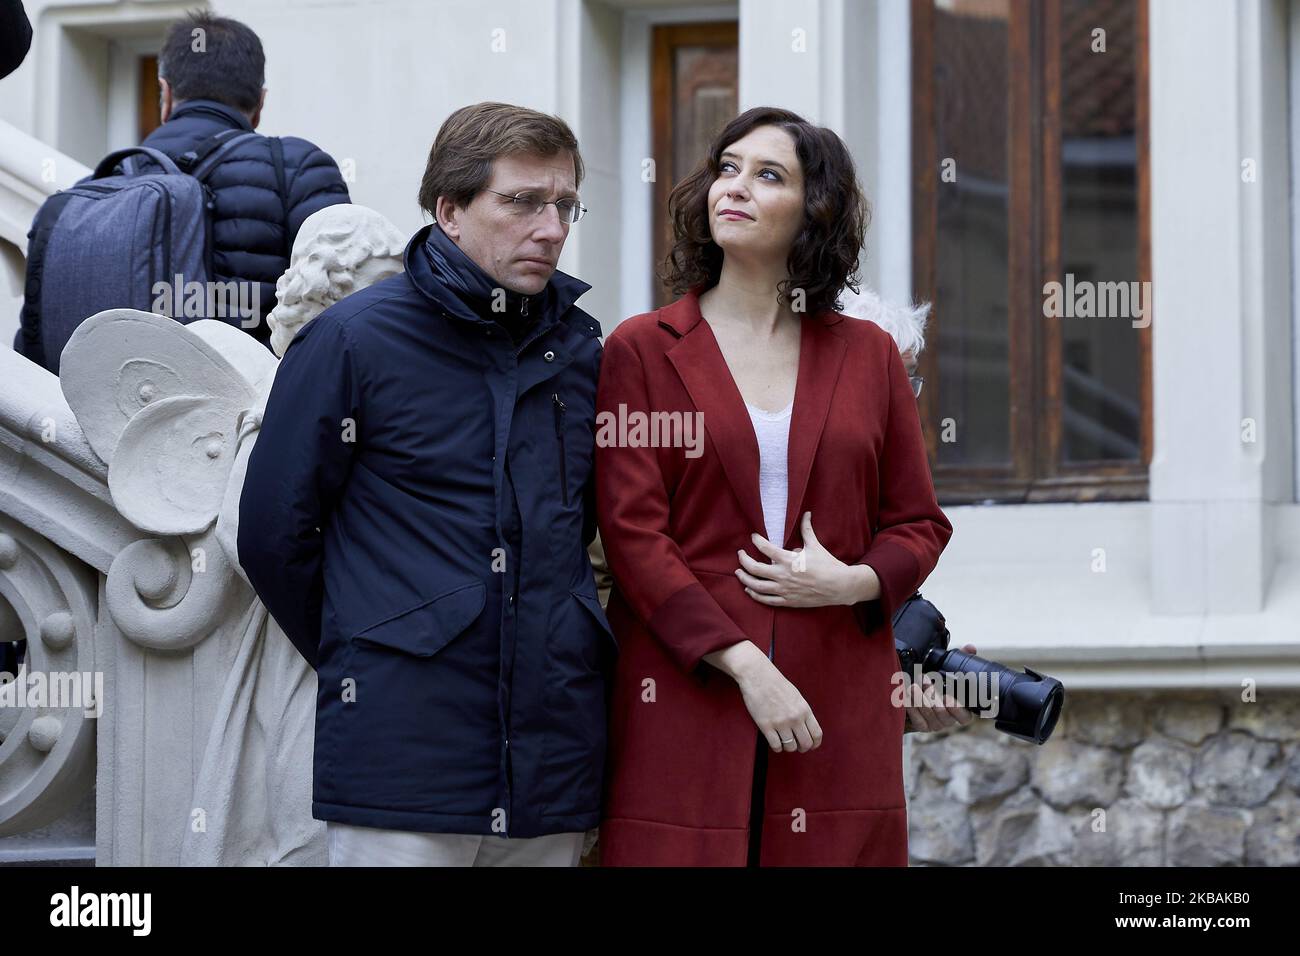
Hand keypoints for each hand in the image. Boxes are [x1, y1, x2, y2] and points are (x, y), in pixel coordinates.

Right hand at [734, 655, 823, 753]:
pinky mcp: (766, 726)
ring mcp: (780, 722)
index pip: (816, 734)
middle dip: (802, 748)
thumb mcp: (797, 697)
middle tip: (798, 746)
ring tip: (784, 741)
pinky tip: (775, 741)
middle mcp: (795, 718)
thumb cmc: (776, 684)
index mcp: (804, 709)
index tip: (811, 745)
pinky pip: (776, 745)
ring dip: (788, 747)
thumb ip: (803, 713)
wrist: (758, 676)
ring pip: (790, 747)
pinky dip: (777, 747)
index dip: (815, 744)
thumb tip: (807, 730)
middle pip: (805, 743)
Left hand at [736, 511, 871, 607]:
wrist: (840, 586)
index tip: (753, 537)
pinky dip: (755, 595)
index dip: (756, 541)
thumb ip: (807, 529)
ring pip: (756, 586)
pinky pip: (766, 600)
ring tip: (739, 572)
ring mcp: (784, 590)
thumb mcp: (815, 545)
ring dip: (744, 579)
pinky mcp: (788, 601)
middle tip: (740, 554)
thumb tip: (807, 513)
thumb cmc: (828, 565)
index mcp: (788, 560)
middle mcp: (783, 576)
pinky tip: (749, 590)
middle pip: (754, 568)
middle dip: (743, 560)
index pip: (765, 548)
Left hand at [902, 644, 978, 732]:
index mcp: (962, 710)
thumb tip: (970, 648)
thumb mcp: (949, 670)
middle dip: (932, 695)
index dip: (956, 709)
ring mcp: (936, 725)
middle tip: (924, 679)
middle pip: (943, 714)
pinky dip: (912, 707)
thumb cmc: (939, 683)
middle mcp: (950, 720)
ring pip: (929, 716)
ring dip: (920, 698)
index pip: (965, 717)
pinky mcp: (923, 726)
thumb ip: (961, 659)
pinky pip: (918, 721)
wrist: (920, 694)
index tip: (946, 696)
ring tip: (914, 685)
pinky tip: (907, 696)